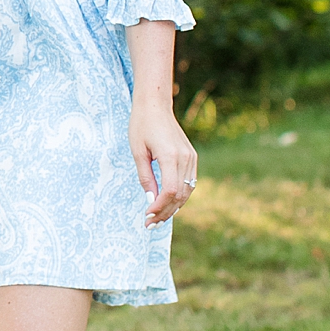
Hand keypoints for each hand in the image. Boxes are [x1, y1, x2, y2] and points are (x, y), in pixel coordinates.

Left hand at [131, 96, 195, 225]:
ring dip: (173, 207)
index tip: (146, 216)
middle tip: (150, 224)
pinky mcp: (192, 157)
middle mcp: (185, 158)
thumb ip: (145, 177)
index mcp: (171, 156)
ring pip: (187, 191)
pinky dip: (179, 196)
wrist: (155, 106)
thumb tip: (150, 200)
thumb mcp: (137, 151)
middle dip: (165, 212)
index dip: (159, 207)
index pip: (170, 191)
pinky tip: (167, 204)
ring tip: (157, 218)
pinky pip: (189, 183)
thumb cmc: (141, 125)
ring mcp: (191, 158)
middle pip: (180, 195)